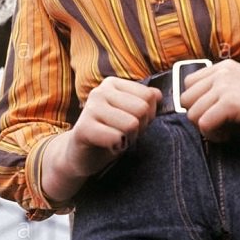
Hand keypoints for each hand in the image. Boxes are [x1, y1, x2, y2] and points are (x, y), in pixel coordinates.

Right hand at [40, 77, 160, 202]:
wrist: (81, 155)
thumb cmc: (110, 132)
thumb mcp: (132, 115)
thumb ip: (145, 103)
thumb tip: (158, 95)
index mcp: (113, 84)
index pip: (149, 95)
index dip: (148, 115)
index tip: (133, 122)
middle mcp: (100, 91)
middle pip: (142, 109)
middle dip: (140, 128)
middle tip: (125, 134)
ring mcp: (90, 108)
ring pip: (131, 124)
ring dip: (129, 138)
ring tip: (116, 139)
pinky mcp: (83, 128)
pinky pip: (116, 137)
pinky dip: (117, 147)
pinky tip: (108, 146)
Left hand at [179, 58, 239, 142]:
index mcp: (224, 66)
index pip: (189, 84)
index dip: (198, 103)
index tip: (214, 114)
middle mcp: (221, 72)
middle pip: (186, 99)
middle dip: (198, 116)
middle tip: (218, 126)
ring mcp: (225, 86)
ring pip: (193, 113)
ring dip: (205, 128)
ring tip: (224, 132)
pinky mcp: (230, 103)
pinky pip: (204, 124)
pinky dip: (213, 135)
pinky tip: (228, 136)